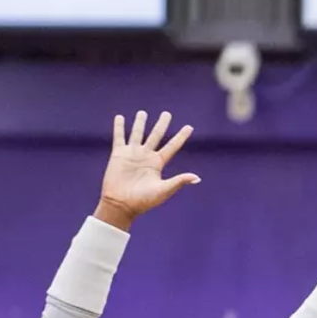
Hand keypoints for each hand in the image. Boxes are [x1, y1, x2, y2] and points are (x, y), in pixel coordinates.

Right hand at [95, 111, 198, 230]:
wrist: (122, 204)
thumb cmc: (144, 201)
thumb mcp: (164, 190)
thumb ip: (179, 181)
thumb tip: (197, 178)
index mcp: (158, 163)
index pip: (172, 146)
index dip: (181, 136)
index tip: (189, 127)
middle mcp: (146, 156)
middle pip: (156, 136)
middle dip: (161, 124)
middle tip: (167, 113)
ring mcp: (132, 154)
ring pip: (137, 134)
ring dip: (140, 123)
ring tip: (143, 113)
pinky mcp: (118, 155)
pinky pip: (119, 138)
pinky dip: (119, 128)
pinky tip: (120, 118)